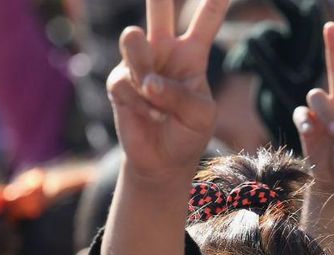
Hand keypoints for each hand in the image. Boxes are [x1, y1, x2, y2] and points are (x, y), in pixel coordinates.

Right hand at [107, 0, 226, 181]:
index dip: (214, 1)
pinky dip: (139, 102)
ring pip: (133, 40)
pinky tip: (148, 114)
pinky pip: (125, 82)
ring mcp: (139, 63)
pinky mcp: (119, 81)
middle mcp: (164, 50)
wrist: (162, 160)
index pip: (206, 19)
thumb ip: (180, 95)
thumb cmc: (188, 133)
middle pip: (159, 10)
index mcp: (192, 53)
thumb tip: (148, 82)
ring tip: (150, 88)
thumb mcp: (200, 115)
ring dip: (141, 62)